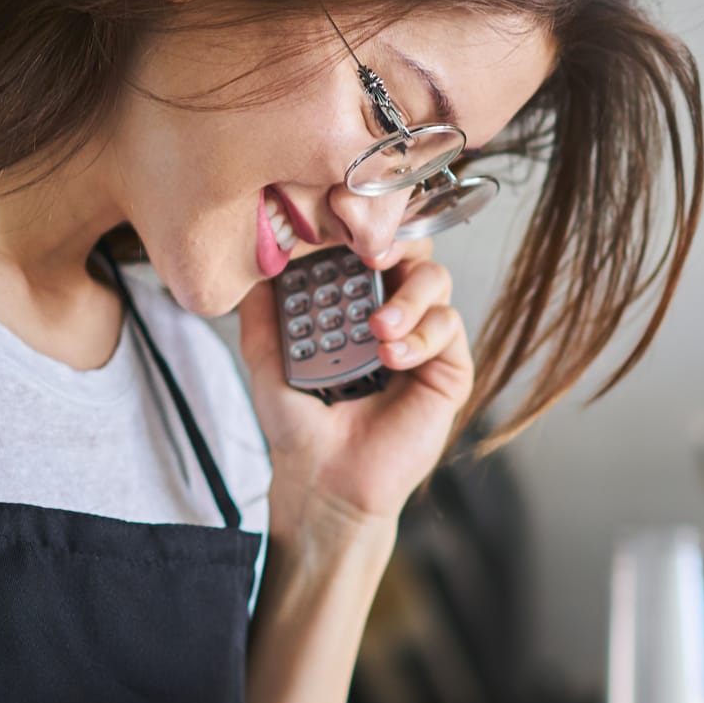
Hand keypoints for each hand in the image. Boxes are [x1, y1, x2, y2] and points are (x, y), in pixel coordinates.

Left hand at [237, 240, 473, 534]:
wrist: (323, 480)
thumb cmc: (299, 425)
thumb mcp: (269, 359)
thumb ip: (263, 311)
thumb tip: (253, 263)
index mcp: (353, 301)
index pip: (368, 244)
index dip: (363, 226)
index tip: (345, 222)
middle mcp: (391, 311)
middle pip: (411, 249)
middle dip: (396, 243)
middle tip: (373, 256)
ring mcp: (422, 339)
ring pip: (437, 282)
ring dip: (409, 296)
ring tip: (377, 328)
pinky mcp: (447, 370)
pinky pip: (450, 329)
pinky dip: (422, 335)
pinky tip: (392, 358)